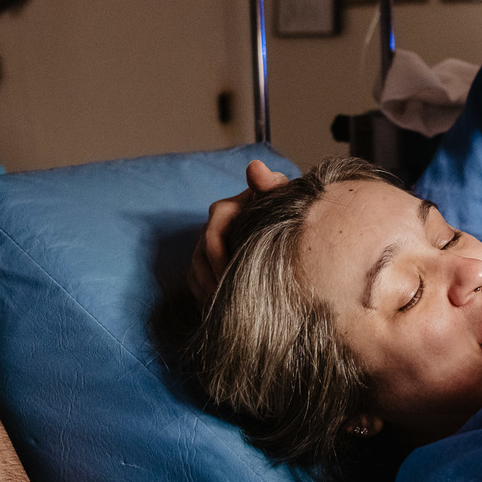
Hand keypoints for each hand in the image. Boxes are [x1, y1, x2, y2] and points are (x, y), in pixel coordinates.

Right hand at [188, 160, 287, 306]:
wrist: (286, 221)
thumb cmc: (285, 206)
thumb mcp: (282, 194)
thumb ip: (271, 183)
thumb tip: (254, 168)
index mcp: (224, 210)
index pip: (212, 237)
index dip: (220, 262)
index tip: (233, 282)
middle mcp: (210, 226)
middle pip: (200, 260)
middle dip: (212, 284)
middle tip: (228, 306)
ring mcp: (205, 245)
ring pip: (195, 272)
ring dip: (207, 294)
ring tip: (224, 313)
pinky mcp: (206, 262)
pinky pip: (196, 283)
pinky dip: (205, 298)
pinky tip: (219, 313)